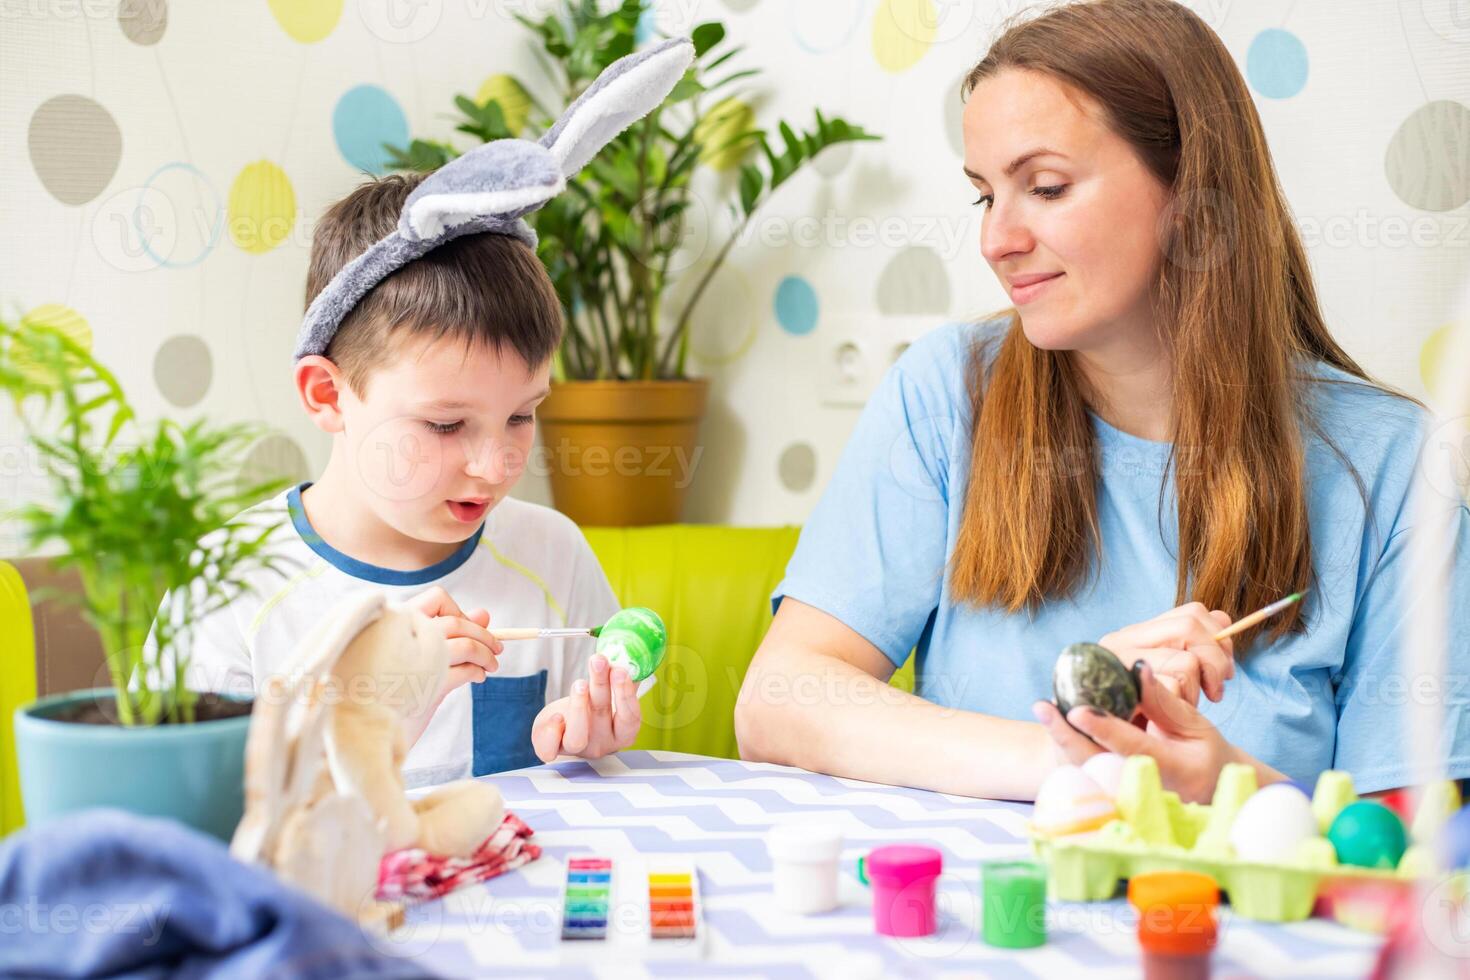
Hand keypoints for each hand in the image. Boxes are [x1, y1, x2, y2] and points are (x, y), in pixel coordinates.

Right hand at [403, 586, 501, 727]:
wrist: (368, 726)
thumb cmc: (392, 686)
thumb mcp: (421, 654)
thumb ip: (451, 633)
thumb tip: (484, 614)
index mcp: (395, 622)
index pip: (438, 598)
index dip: (460, 612)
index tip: (470, 627)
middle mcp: (402, 635)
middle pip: (457, 623)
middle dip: (483, 636)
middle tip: (497, 648)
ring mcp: (414, 659)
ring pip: (466, 645)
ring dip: (485, 655)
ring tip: (490, 666)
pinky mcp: (426, 685)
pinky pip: (466, 671)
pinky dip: (477, 672)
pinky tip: (477, 678)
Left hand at [531, 655, 640, 762]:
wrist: (566, 731)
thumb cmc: (591, 710)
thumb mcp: (608, 696)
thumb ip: (620, 679)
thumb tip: (630, 654)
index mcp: (622, 733)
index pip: (629, 717)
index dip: (625, 694)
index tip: (620, 670)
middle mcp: (602, 744)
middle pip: (602, 715)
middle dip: (601, 684)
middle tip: (599, 661)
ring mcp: (578, 749)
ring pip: (577, 736)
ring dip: (578, 706)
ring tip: (579, 683)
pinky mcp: (554, 750)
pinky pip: (550, 748)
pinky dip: (550, 731)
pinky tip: (556, 716)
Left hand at [1034, 661, 1273, 802]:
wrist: (1206, 788)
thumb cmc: (1205, 753)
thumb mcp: (1195, 726)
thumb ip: (1164, 702)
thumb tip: (1137, 668)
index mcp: (1177, 771)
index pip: (1134, 749)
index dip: (1106, 729)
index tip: (1078, 710)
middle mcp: (1149, 790)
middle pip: (1099, 766)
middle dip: (1067, 737)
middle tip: (1043, 707)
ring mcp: (1128, 799)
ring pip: (1085, 773)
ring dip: (1061, 742)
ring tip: (1044, 710)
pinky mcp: (1113, 798)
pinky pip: (1084, 775)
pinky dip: (1066, 750)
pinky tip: (1054, 725)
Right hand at [1097, 602, 1235, 705]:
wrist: (1116, 754)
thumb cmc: (1151, 716)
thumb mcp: (1172, 675)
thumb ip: (1193, 646)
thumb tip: (1224, 620)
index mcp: (1135, 633)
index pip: (1192, 613)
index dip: (1219, 638)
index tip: (1226, 670)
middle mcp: (1119, 641)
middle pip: (1190, 627)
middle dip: (1214, 660)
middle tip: (1216, 690)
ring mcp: (1116, 664)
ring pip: (1184, 662)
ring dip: (1194, 689)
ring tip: (1185, 706)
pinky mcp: (1120, 691)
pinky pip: (1171, 689)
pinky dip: (1181, 703)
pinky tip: (1171, 715)